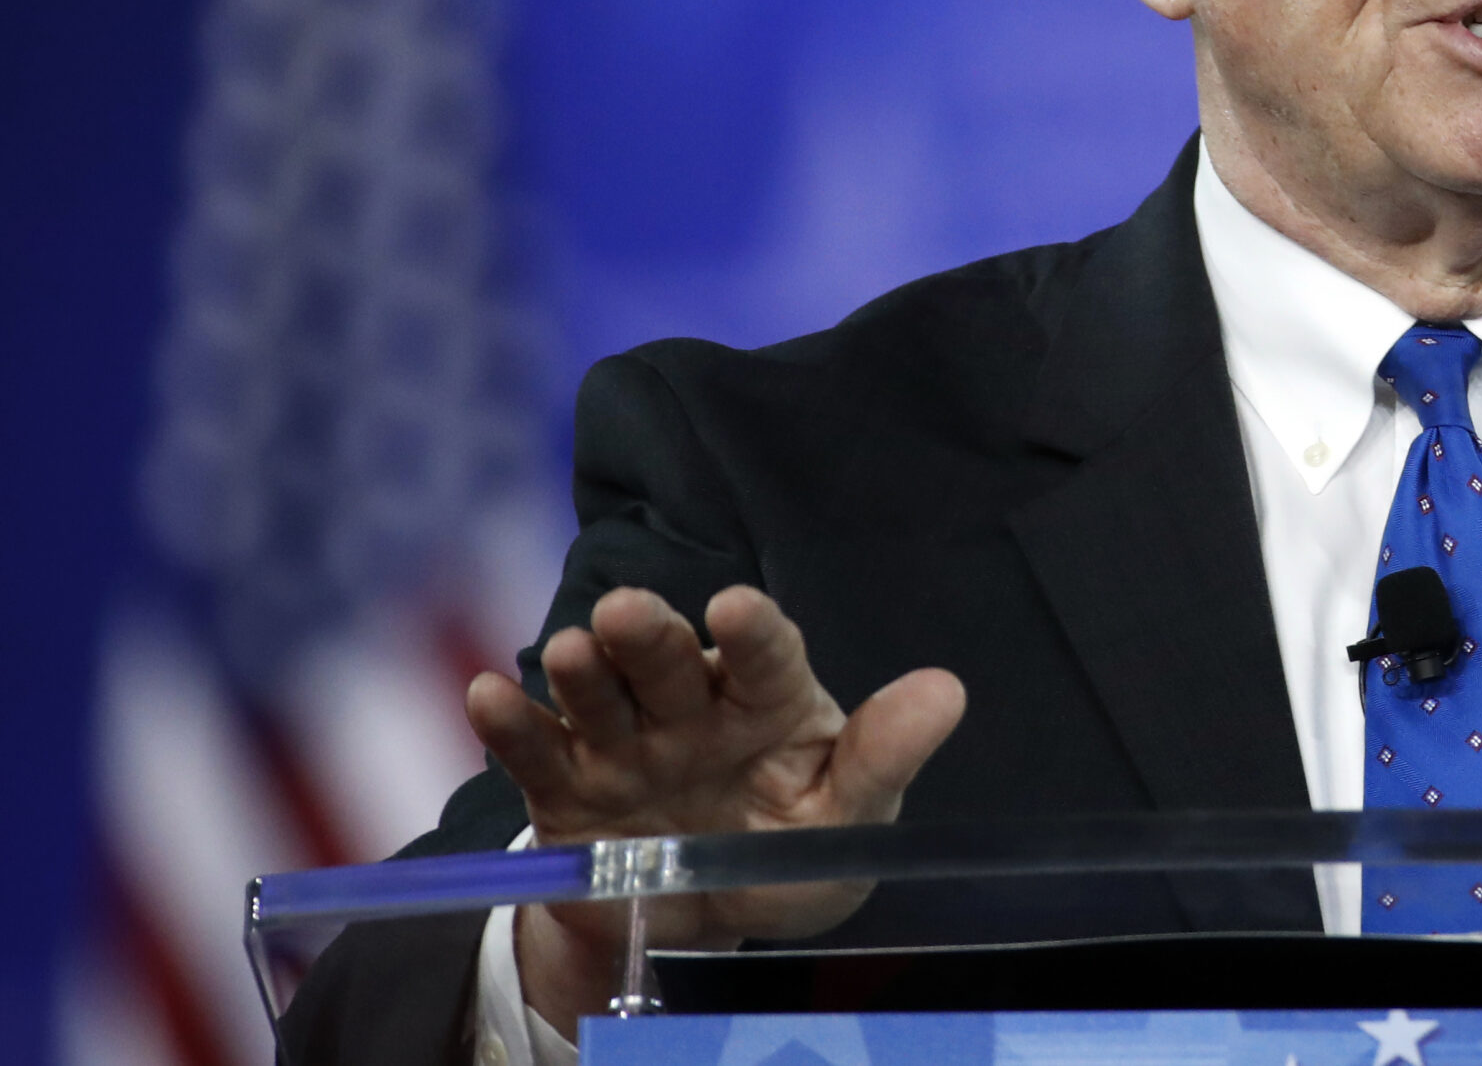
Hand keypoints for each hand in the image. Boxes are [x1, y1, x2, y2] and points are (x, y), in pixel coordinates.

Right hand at [463, 585, 964, 1032]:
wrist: (704, 920)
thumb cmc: (789, 850)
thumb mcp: (847, 818)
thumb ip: (884, 756)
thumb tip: (948, 691)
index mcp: (768, 700)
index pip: (764, 656)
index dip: (752, 632)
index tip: (739, 608)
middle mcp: (692, 705)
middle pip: (667, 661)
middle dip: (647, 635)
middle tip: (626, 613)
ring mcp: (625, 741)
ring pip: (600, 695)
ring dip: (581, 672)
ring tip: (569, 652)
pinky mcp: (565, 787)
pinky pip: (535, 752)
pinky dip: (510, 726)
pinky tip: (486, 697)